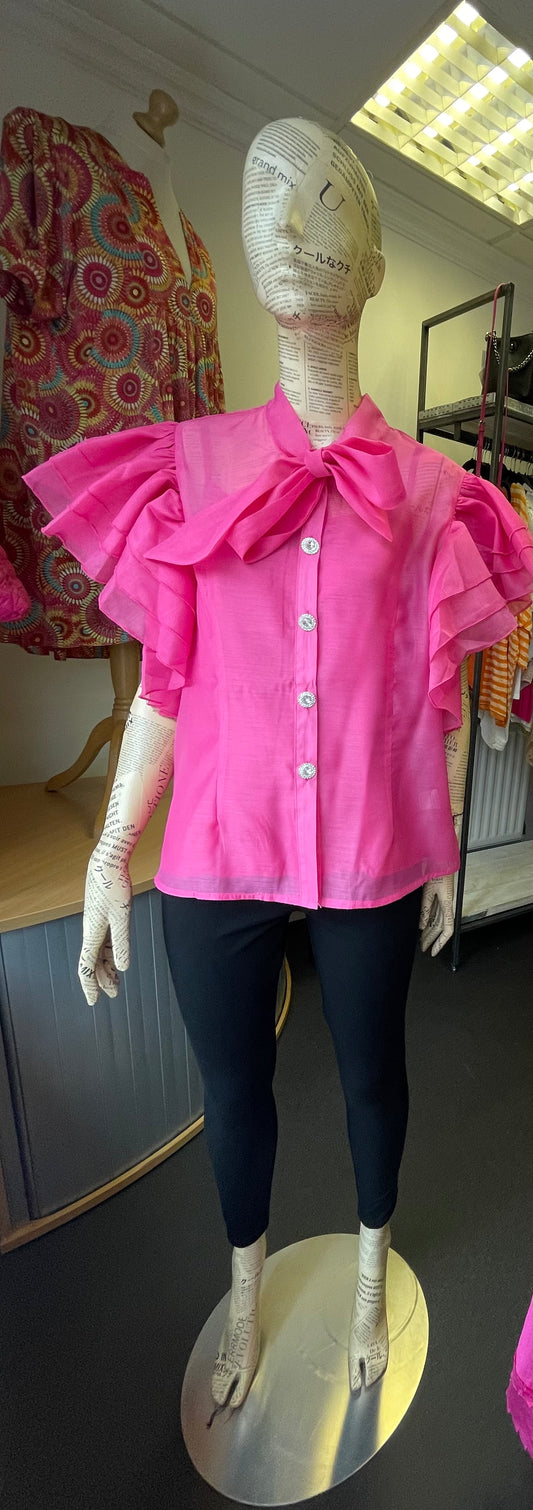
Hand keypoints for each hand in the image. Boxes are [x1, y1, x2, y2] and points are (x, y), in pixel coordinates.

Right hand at [78, 845, 131, 1004]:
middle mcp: (90, 932)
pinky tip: (118, 959)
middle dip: (102, 979)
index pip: (87, 966)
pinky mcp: (102, 917)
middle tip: (113, 993)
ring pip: (99, 952)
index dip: (90, 985)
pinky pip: (104, 941)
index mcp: (92, 934)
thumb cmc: (113, 886)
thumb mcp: (121, 916)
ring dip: (107, 967)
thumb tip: (123, 968)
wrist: (106, 863)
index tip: (94, 1001)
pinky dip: (110, 953)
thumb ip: (121, 942)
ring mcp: (95, 924)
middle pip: (93, 962)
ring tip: (117, 980)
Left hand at [419, 876, 454, 957]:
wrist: (439, 855)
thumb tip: (422, 925)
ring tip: (421, 939)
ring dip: (429, 930)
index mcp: (448, 903)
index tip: (433, 952)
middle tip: (423, 948)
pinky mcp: (438, 894)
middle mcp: (446, 903)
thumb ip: (425, 908)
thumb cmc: (437, 869)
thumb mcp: (428, 890)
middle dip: (431, 939)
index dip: (441, 942)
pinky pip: (434, 911)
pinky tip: (421, 924)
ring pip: (436, 920)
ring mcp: (442, 899)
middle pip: (440, 926)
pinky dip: (428, 919)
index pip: (447, 929)